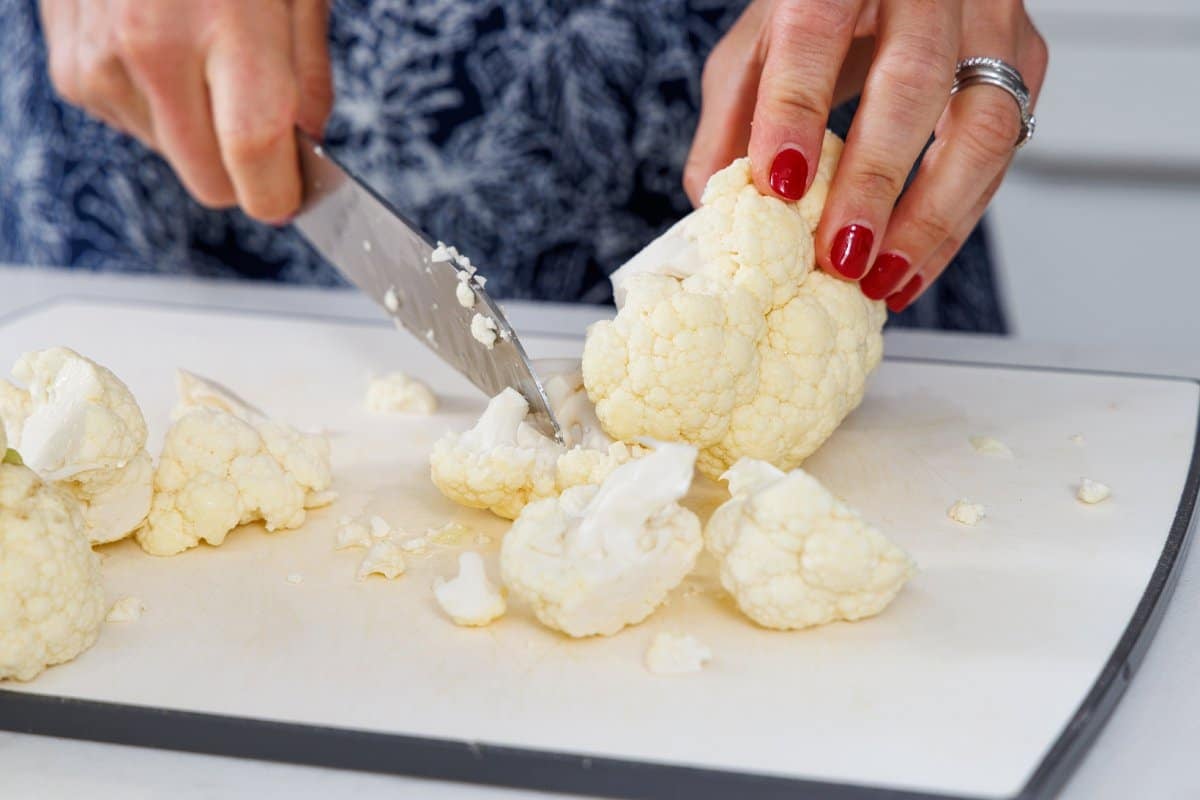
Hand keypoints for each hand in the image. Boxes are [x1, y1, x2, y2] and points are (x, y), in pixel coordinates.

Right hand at [40, 0, 333, 223]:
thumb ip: (307, 72)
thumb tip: (307, 142)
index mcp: (224, 24)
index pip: (254, 152)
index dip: (279, 192)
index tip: (292, 196)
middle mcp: (153, 49)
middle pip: (210, 181)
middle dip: (244, 171)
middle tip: (260, 122)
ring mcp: (104, 62)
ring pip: (173, 160)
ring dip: (199, 131)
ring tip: (203, 55)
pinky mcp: (73, 71)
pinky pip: (135, 127)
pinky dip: (159, 105)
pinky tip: (163, 48)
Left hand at [685, 0, 1046, 310]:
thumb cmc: (818, 6)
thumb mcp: (755, 46)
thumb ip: (732, 120)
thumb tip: (719, 211)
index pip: (816, 33)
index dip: (796, 112)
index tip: (780, 186)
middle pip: (914, 81)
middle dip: (874, 183)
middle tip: (840, 255)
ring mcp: (988, 16)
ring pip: (984, 124)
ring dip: (931, 219)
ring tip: (880, 279)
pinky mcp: (1023, 59)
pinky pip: (1004, 151)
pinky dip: (955, 222)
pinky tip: (910, 266)